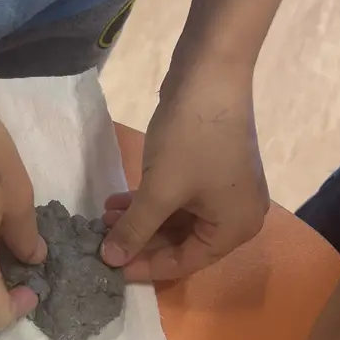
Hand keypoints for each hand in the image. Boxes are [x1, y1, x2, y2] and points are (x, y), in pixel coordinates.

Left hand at [101, 62, 268, 281]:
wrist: (211, 73)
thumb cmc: (191, 140)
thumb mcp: (159, 191)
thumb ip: (134, 230)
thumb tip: (109, 259)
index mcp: (236, 229)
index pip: (186, 262)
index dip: (145, 266)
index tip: (110, 266)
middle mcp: (238, 216)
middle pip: (182, 242)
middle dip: (140, 240)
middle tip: (102, 240)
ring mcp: (225, 191)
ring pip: (176, 219)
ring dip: (140, 219)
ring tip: (103, 218)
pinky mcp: (211, 169)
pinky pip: (178, 198)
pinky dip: (150, 201)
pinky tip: (118, 200)